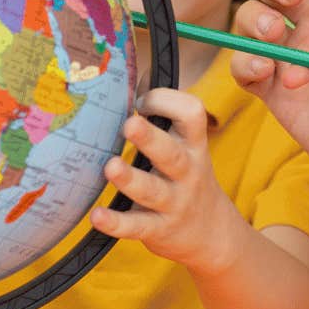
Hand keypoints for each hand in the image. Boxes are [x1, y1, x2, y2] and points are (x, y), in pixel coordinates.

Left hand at [89, 88, 250, 270]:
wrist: (212, 233)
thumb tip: (132, 76)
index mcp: (193, 144)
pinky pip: (137, 227)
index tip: (140, 102)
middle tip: (129, 124)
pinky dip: (116, 223)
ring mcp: (174, 202)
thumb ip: (163, 118)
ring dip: (130, 179)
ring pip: (152, 191)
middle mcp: (187, 171)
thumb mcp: (186, 146)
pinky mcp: (158, 230)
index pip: (192, 114)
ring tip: (111, 167)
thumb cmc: (186, 176)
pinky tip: (97, 216)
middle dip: (150, 138)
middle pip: (170, 153)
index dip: (167, 102)